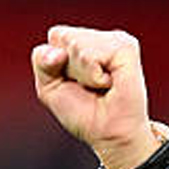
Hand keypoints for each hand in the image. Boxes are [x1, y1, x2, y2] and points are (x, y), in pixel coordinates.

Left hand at [32, 26, 156, 168]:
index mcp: (81, 40)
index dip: (54, 64)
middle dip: (68, 69)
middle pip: (62, 37)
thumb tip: (58, 53)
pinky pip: (92, 55)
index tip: (73, 82)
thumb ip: (42, 62)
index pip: (55, 36)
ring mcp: (114, 40)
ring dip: (82, 75)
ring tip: (99, 86)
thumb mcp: (49, 87)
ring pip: (76, 45)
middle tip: (88, 86)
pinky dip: (94, 77)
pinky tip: (108, 84)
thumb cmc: (82, 111)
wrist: (106, 132)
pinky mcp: (126, 47)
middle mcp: (99, 37)